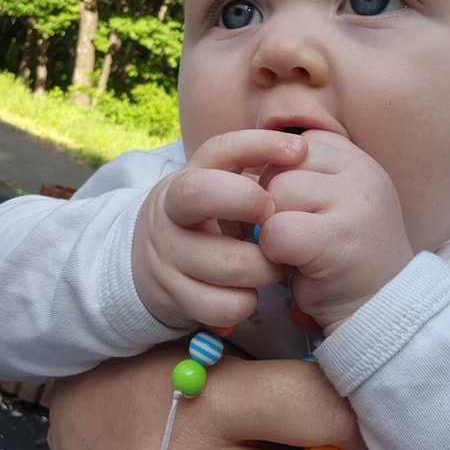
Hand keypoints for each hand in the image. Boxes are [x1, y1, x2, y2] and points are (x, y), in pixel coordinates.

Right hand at [132, 130, 306, 329]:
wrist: (146, 271)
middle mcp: (168, 214)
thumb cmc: (203, 224)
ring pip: (232, 263)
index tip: (299, 150)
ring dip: (267, 268)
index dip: (260, 145)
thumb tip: (303, 149)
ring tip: (271, 266)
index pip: (219, 149)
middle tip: (274, 220)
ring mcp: (167, 257)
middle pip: (204, 193)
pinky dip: (247, 302)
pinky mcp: (173, 298)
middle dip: (251, 202)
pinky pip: (228, 305)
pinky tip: (246, 293)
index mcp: (185, 180)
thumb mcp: (214, 191)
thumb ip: (249, 172)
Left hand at [258, 130, 414, 332]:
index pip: (292, 144)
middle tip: (290, 237)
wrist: (381, 312)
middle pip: (280, 165)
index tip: (292, 212)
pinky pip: (278, 230)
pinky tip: (295, 266)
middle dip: (271, 203)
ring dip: (272, 227)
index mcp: (356, 160)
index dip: (279, 179)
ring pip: (276, 192)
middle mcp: (361, 173)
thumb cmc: (343, 261)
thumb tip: (246, 159)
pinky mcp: (339, 238)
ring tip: (295, 251)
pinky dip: (274, 252)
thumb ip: (302, 174)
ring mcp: (356, 202)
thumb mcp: (330, 203)